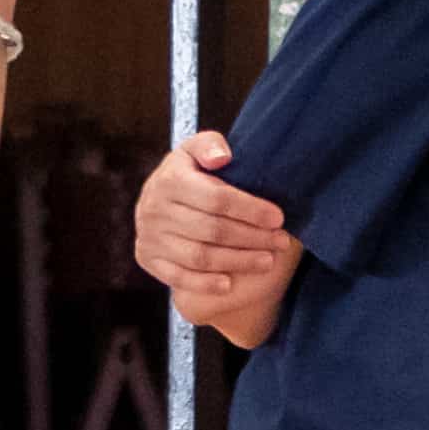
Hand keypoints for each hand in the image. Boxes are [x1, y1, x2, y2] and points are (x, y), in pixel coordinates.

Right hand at [132, 128, 294, 315]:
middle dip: (252, 238)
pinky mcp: (147, 258)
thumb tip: (223, 158)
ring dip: (238, 262)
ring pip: (200, 256)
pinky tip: (230, 283)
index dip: (251, 210)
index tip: (278, 218)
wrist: (156, 198)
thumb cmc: (189, 173)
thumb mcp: (195, 150)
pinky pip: (178, 277)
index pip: (217, 199)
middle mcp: (155, 209)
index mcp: (170, 180)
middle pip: (212, 230)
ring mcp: (149, 236)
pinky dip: (205, 283)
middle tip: (281, 241)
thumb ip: (209, 145)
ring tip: (267, 260)